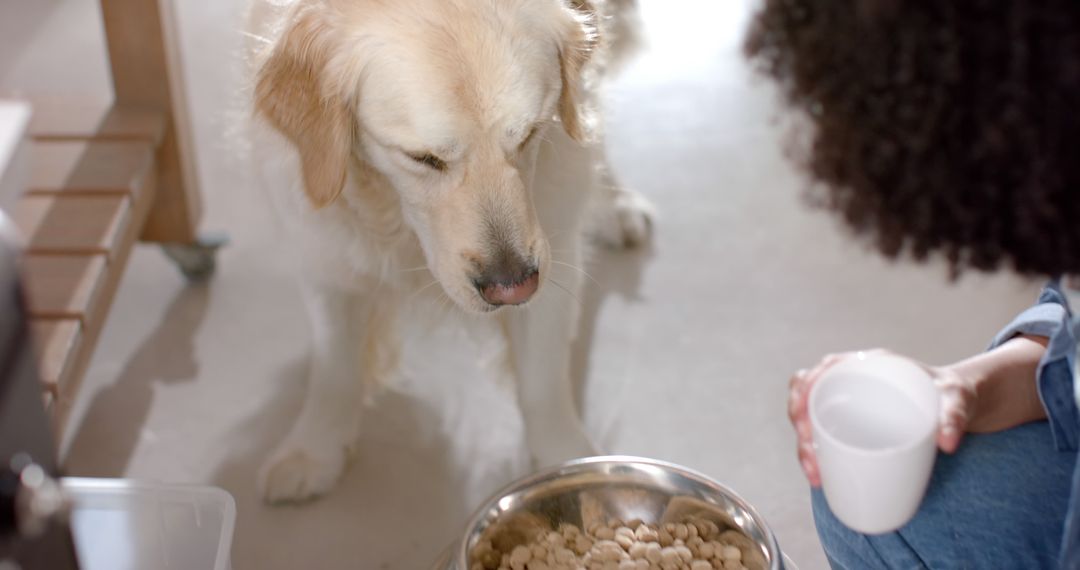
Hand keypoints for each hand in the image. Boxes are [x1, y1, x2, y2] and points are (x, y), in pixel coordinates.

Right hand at [788, 349, 976, 486]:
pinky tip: (820, 476)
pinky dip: (817, 454)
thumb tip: (947, 444)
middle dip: (800, 425)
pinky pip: (823, 435)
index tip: (802, 412)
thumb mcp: (956, 398)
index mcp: (869, 364)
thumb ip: (954, 416)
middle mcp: (852, 381)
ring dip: (805, 445)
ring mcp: (849, 403)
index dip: (805, 388)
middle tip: (811, 454)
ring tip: (815, 474)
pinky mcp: (851, 424)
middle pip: (808, 395)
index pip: (824, 369)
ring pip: (810, 418)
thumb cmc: (952, 394)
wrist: (957, 404)